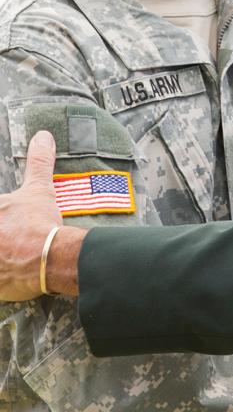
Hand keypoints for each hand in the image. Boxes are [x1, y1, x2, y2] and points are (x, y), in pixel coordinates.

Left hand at [0, 131, 65, 300]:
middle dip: (3, 233)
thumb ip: (38, 163)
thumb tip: (43, 136)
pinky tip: (8, 272)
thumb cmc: (40, 223)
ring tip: (10, 254)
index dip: (4, 218)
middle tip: (11, 238)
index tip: (8, 223)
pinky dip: (2, 275)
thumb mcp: (39, 190)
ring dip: (1, 255)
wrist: (48, 257)